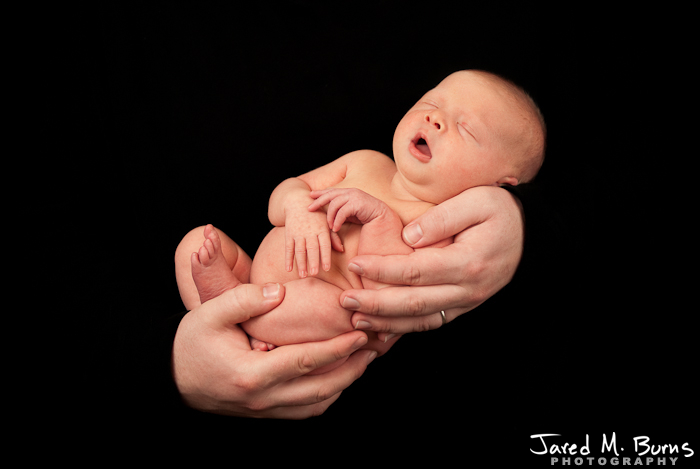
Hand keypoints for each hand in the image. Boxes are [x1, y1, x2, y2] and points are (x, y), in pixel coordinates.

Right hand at [172, 282, 375, 418]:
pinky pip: (304, 411)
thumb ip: (245, 299)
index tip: (360, 333)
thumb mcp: (210, 312)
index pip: (305, 362)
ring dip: (344, 383)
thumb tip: (279, 292)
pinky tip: (338, 378)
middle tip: (374, 347)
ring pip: (316, 403)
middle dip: (351, 368)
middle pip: (319, 389)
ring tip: (363, 360)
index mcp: (251, 373)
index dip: (337, 348)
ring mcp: (264, 409)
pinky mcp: (265, 412)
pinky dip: (326, 395)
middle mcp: (262, 398)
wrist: (172, 376)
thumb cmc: (192, 342)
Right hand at [285, 206, 342, 276]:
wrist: (298, 203)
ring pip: (299, 250)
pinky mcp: (289, 234)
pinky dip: (288, 259)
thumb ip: (333, 237)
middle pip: (312, 248)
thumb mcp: (326, 223)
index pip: (325, 244)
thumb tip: (341, 250)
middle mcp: (310, 232)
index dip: (325, 256)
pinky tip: (288, 269)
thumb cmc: (316, 215)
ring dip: (301, 263)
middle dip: (313, 261)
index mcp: (322, 229)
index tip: (327, 268)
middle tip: (314, 274)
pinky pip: (288, 248)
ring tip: (303, 275)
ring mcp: (298, 233)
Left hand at [309, 188, 389, 229]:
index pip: (331, 191)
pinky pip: (342, 212)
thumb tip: (327, 216)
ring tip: (329, 226)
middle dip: (318, 201)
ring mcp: (354, 196)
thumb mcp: (349, 213)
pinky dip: (337, 221)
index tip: (310, 195)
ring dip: (330, 217)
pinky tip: (335, 229)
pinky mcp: (358, 203)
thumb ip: (339, 211)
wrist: (382, 219)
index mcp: (348, 192)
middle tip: (309, 209)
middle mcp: (351, 191)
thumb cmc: (365, 217)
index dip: (320, 193)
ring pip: (335, 204)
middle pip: (330, 194)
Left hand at [338, 186, 523, 338]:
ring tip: (355, 320)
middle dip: (375, 303)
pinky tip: (381, 329)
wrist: (529, 234)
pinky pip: (431, 322)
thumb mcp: (476, 200)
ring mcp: (467, 302)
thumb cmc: (499, 210)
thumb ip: (443, 217)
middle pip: (413, 302)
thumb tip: (408, 236)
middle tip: (344, 300)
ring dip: (385, 322)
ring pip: (420, 319)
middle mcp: (468, 289)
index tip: (356, 264)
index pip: (416, 270)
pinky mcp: (463, 306)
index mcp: (468, 262)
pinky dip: (404, 328)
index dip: (383, 269)